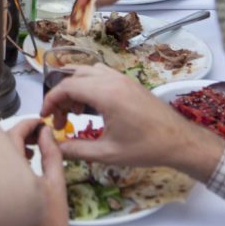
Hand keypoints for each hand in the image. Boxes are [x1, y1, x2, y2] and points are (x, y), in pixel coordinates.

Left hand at [0, 121, 68, 225]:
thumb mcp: (56, 188)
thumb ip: (52, 156)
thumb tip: (47, 134)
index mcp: (11, 172)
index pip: (14, 134)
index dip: (28, 124)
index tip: (41, 123)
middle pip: (2, 143)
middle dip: (20, 134)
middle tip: (39, 135)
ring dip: (14, 148)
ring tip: (34, 150)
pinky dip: (8, 162)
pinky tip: (23, 169)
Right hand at [41, 65, 224, 180]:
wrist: (180, 141)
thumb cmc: (145, 147)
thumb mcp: (108, 153)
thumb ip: (77, 150)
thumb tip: (55, 148)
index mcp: (105, 93)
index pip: (66, 86)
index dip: (50, 100)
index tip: (45, 117)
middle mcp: (112, 79)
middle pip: (74, 75)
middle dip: (61, 95)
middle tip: (60, 119)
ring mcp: (122, 78)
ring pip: (88, 72)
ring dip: (75, 88)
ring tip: (75, 113)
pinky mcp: (129, 82)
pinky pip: (101, 75)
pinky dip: (90, 85)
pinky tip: (93, 107)